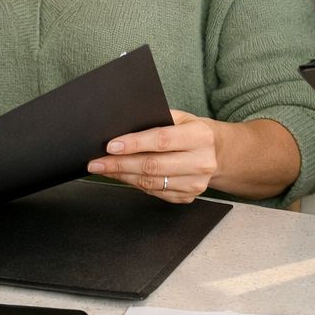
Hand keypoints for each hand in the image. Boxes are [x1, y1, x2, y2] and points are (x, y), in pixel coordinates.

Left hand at [86, 110, 220, 203]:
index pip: (161, 140)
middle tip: (96, 163)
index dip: (133, 144)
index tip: (110, 146)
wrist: (217, 153)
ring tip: (103, 169)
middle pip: (153, 166)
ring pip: (151, 183)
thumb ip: (155, 120)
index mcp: (199, 137)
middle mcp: (201, 162)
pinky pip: (154, 192)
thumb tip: (120, 128)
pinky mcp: (188, 197)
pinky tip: (121, 176)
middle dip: (119, 164)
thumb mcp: (181, 117)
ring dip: (122, 176)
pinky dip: (134, 184)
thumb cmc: (191, 131)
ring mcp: (196, 183)